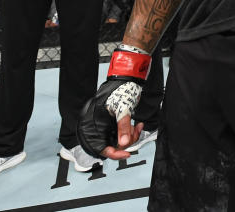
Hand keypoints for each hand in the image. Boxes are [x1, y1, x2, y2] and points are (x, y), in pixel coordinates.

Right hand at [78, 44, 151, 159]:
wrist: (128, 80)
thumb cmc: (121, 89)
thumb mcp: (123, 108)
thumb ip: (123, 127)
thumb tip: (123, 144)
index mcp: (95, 123)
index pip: (102, 148)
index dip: (114, 153)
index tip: (126, 154)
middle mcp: (101, 127)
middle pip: (113, 146)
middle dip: (127, 141)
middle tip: (136, 131)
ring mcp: (109, 126)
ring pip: (120, 141)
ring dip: (131, 136)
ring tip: (138, 126)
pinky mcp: (116, 124)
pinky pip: (124, 135)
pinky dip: (132, 132)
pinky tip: (138, 125)